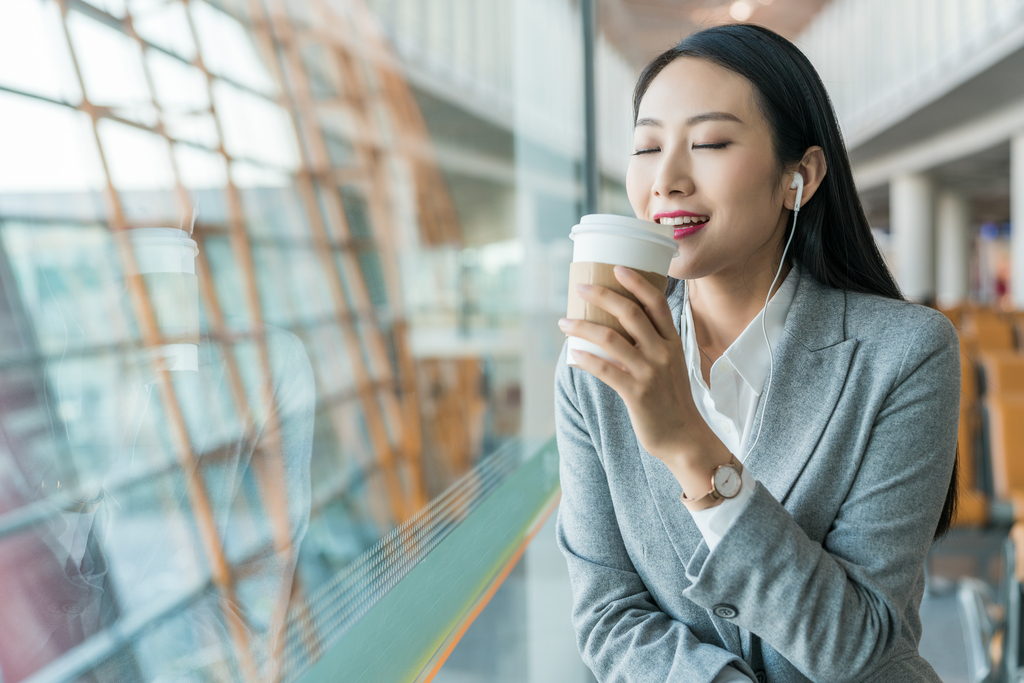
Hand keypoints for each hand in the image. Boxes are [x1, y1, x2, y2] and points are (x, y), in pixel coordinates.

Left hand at [558, 266, 730, 504]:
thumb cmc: (673, 402)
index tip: (617, 268)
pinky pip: (605, 369)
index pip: (657, 303)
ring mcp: (650, 373)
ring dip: (583, 327)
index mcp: (673, 343)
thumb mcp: (671, 367)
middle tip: (581, 288)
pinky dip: (585, 359)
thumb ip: (652, 348)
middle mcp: (663, 353)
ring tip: (565, 322)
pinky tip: (572, 354)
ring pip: (611, 338)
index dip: (637, 283)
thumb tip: (619, 331)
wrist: (686, 439)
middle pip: (631, 313)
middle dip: (603, 296)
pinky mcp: (636, 394)